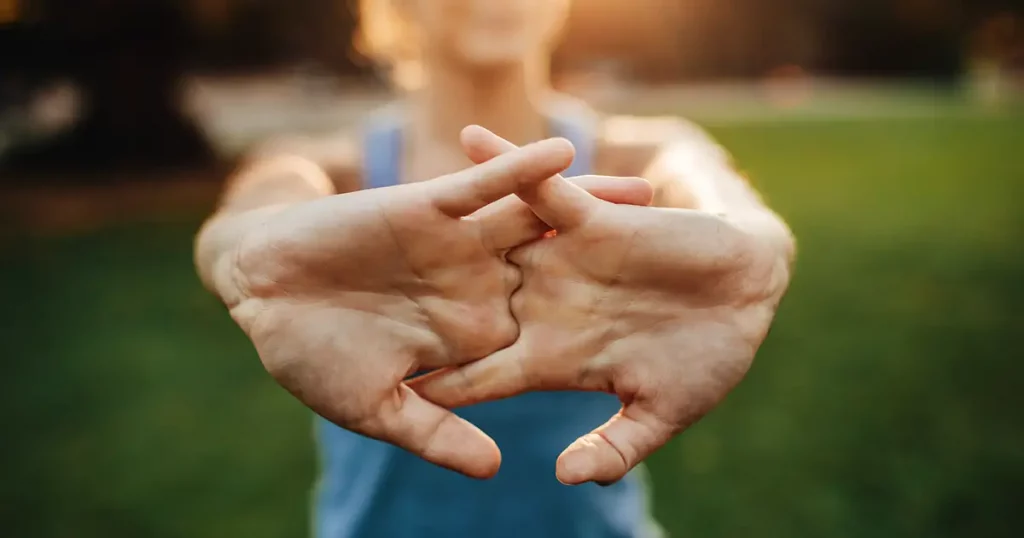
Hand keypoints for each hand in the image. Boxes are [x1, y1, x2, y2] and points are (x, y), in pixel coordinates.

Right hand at [226, 138, 652, 478]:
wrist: (259, 292)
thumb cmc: (309, 357)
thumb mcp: (377, 408)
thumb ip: (437, 432)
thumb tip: (497, 468)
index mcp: (471, 339)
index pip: (548, 340)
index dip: (602, 341)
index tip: (660, 344)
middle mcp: (475, 288)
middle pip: (562, 275)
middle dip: (618, 267)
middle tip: (687, 260)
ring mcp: (456, 246)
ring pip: (535, 224)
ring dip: (587, 207)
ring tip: (651, 194)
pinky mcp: (428, 208)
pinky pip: (483, 185)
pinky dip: (518, 169)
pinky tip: (565, 153)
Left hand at [413, 126, 791, 484]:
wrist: (750, 296)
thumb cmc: (709, 359)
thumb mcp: (662, 412)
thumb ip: (614, 446)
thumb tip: (563, 478)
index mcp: (553, 359)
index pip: (480, 376)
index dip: (437, 384)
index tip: (385, 392)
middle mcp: (544, 307)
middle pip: (463, 309)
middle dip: (410, 306)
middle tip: (351, 303)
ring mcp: (562, 262)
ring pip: (488, 243)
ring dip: (440, 228)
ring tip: (378, 208)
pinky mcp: (590, 221)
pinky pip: (540, 188)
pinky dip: (508, 164)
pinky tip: (466, 139)